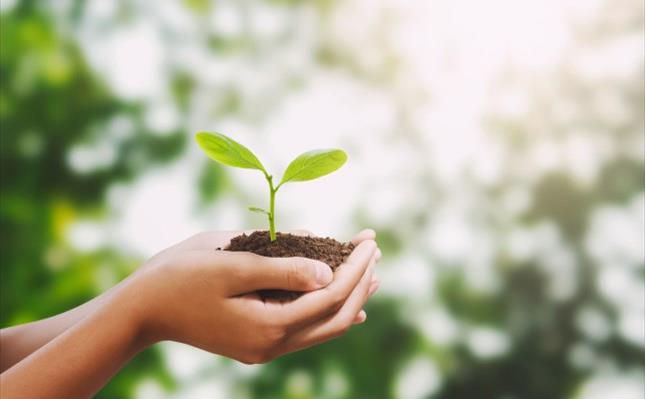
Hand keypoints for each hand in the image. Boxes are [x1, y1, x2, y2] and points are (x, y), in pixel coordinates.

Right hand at [124, 229, 380, 363]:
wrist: (142, 309)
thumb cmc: (181, 278)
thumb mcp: (232, 265)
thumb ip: (283, 270)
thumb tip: (329, 274)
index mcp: (269, 325)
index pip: (330, 296)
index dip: (355, 268)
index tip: (370, 241)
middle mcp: (272, 344)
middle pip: (335, 316)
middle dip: (360, 281)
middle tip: (374, 248)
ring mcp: (265, 346)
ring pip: (323, 326)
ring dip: (350, 297)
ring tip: (371, 271)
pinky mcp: (257, 340)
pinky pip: (305, 329)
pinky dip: (328, 311)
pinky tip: (344, 301)